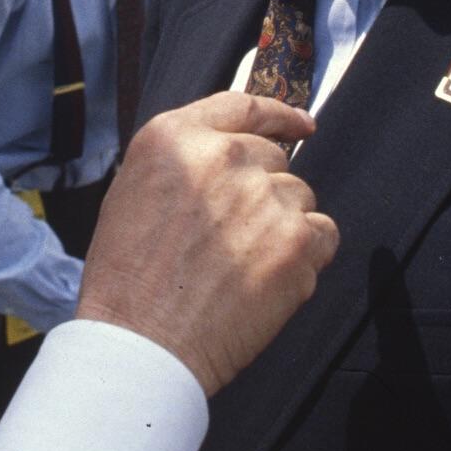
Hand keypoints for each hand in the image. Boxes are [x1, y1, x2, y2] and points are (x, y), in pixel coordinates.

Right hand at [75, 91, 335, 396]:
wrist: (140, 345)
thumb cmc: (128, 283)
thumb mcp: (132, 193)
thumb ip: (184, 164)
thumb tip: (233, 159)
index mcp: (174, 138)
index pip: (244, 106)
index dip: (278, 115)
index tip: (301, 124)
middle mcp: (222, 156)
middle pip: (275, 159)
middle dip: (263, 193)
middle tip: (232, 240)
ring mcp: (263, 196)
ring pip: (300, 198)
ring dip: (281, 227)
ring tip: (240, 268)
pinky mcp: (296, 240)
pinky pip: (323, 235)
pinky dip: (306, 257)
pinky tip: (268, 281)